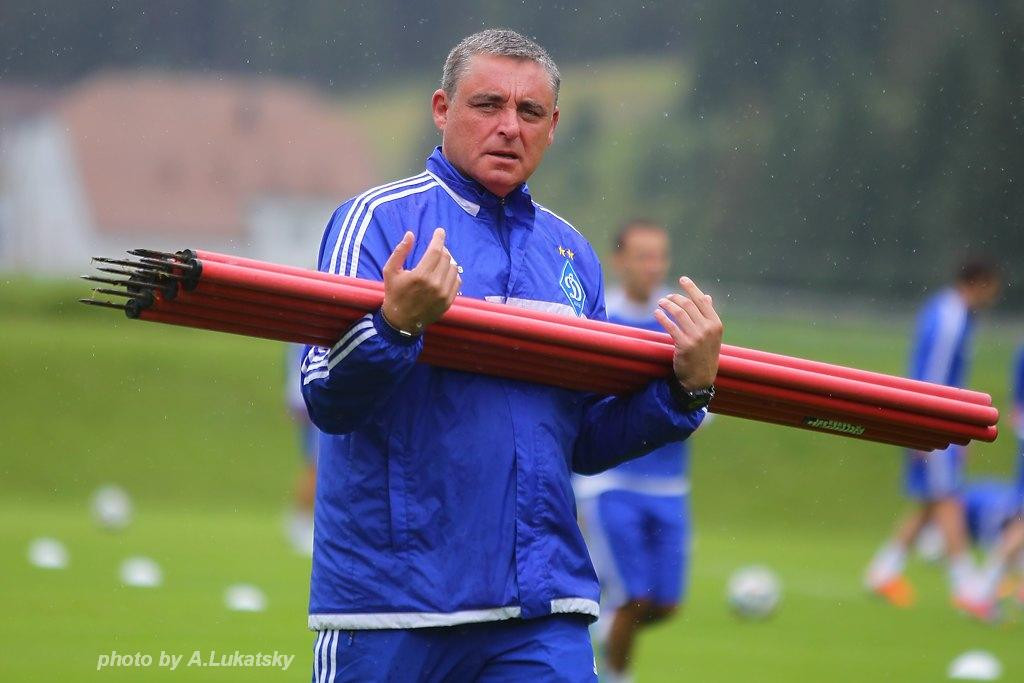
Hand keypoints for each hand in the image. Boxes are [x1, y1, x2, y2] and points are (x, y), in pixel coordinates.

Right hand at [381, 228, 460, 332]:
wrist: (401, 321)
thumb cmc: (394, 294)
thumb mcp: (390, 271)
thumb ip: (400, 251)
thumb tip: (410, 234)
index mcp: (420, 275)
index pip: (436, 250)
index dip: (439, 238)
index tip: (439, 231)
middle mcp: (434, 284)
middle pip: (446, 257)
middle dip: (442, 249)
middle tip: (436, 248)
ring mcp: (444, 293)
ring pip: (454, 268)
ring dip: (448, 260)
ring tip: (439, 261)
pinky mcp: (449, 301)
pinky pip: (457, 281)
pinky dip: (452, 273)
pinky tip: (444, 273)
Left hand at [653, 276, 722, 390]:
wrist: (701, 377)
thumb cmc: (705, 353)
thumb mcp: (712, 334)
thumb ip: (708, 315)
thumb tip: (706, 296)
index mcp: (716, 324)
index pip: (702, 300)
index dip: (691, 288)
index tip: (682, 278)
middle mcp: (708, 329)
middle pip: (689, 305)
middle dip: (675, 298)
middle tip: (666, 297)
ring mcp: (697, 337)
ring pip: (679, 313)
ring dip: (667, 305)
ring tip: (660, 302)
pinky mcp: (684, 345)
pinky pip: (671, 327)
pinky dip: (662, 318)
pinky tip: (657, 313)